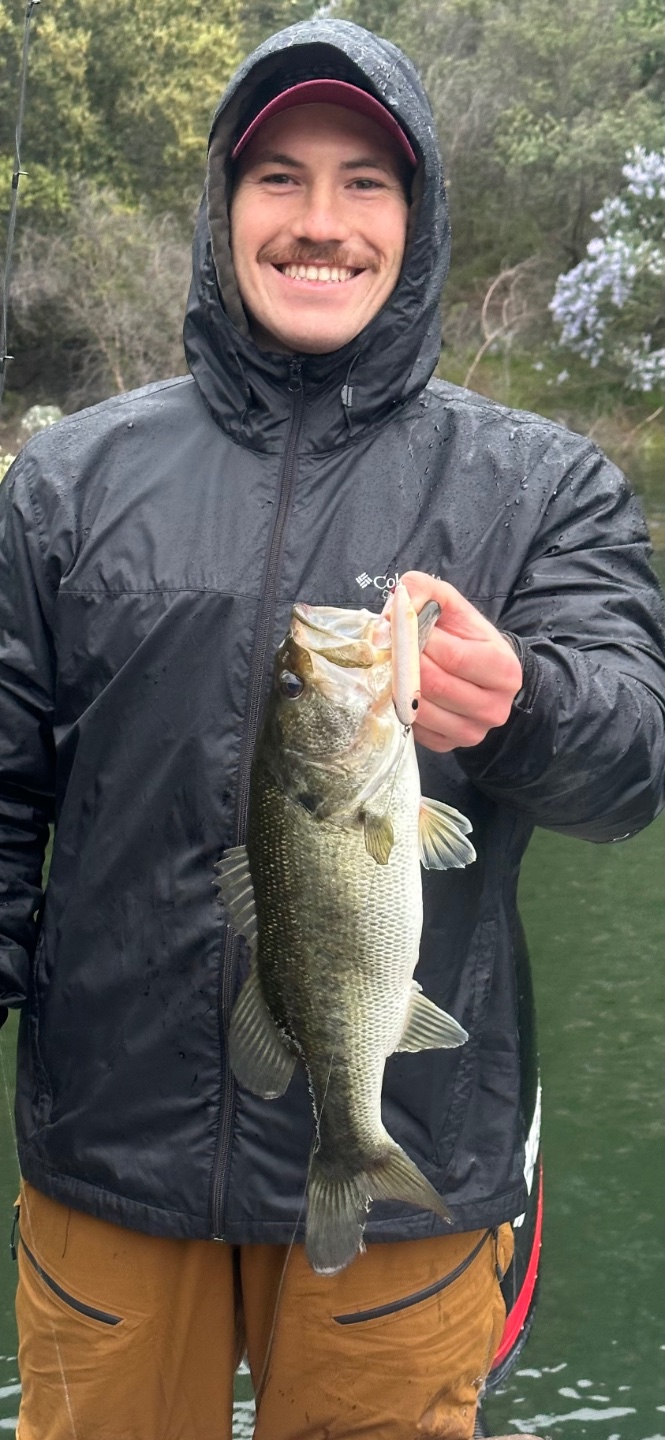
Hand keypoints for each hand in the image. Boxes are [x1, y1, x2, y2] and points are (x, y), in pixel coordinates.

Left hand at [401, 571, 522, 753]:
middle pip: (436, 685)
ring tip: (394, 666)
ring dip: (398, 686)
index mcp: (504, 669)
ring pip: (421, 710)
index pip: (453, 656)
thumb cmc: (465, 636)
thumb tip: (393, 611)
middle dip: (406, 663)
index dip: (420, 640)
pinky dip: (400, 708)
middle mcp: (495, 707)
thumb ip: (423, 590)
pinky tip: (402, 689)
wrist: (482, 673)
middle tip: (391, 647)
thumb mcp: (450, 603)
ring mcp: (473, 732)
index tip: (402, 628)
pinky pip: (414, 729)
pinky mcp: (449, 745)